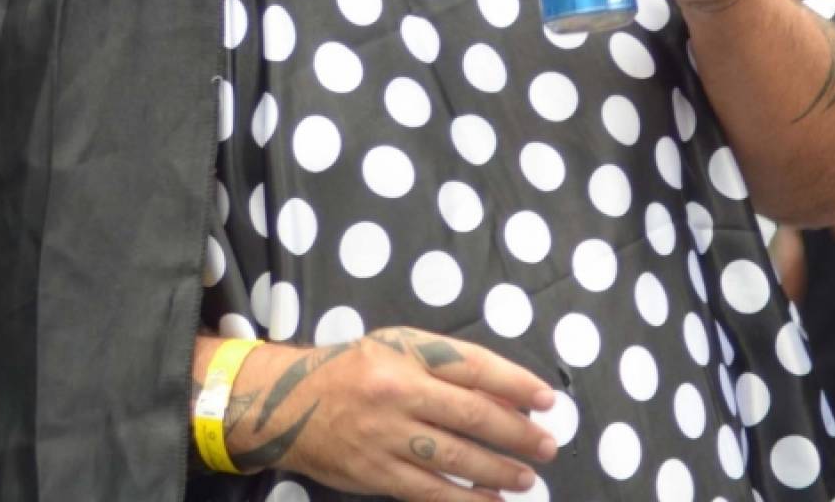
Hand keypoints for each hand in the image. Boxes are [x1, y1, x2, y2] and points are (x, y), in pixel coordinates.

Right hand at [223, 325, 557, 500]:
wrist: (286, 404)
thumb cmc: (352, 369)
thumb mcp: (394, 348)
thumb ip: (440, 364)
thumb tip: (498, 391)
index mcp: (406, 351)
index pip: (472, 365)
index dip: (514, 383)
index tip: (547, 398)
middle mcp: (399, 390)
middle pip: (472, 413)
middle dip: (517, 432)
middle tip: (547, 445)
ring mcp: (388, 435)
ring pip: (456, 455)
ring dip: (499, 470)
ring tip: (528, 477)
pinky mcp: (377, 473)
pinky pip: (430, 490)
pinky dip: (465, 499)